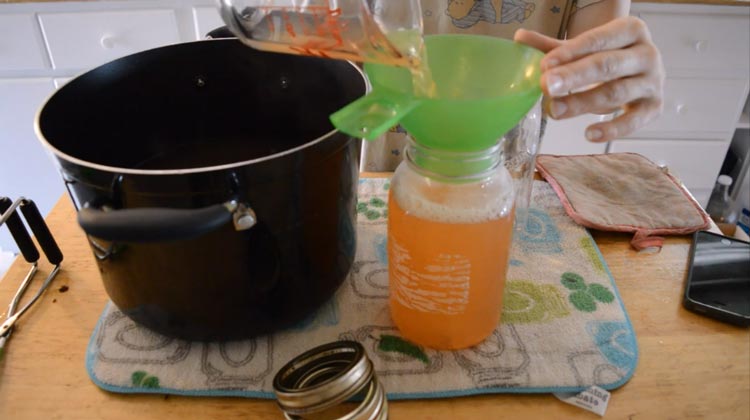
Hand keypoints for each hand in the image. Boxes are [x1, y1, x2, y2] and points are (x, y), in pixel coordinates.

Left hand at [515, 17, 664, 141]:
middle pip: (608, 65)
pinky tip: (589, 134)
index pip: (598, 40)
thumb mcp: (582, 49)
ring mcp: (653, 81)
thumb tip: (519, 38)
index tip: (545, 66)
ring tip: (555, 111)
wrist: (639, 71)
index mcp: (630, 30)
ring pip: (617, 93)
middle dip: (575, 77)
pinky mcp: (655, 107)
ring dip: (583, 103)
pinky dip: (612, 129)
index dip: (571, 53)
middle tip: (547, 87)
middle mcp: (647, 53)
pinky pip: (635, 121)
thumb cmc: (607, 56)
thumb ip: (553, 47)